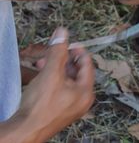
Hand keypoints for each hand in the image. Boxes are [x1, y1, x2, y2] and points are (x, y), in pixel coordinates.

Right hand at [11, 28, 94, 142]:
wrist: (25, 130)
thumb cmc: (40, 107)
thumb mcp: (51, 73)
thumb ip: (58, 52)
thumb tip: (62, 34)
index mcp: (86, 91)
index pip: (88, 64)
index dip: (78, 51)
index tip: (69, 43)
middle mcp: (82, 100)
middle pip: (77, 72)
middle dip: (63, 60)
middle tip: (53, 53)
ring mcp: (72, 106)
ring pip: (68, 80)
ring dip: (57, 69)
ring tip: (43, 63)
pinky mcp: (61, 110)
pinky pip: (62, 89)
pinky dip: (54, 80)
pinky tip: (42, 77)